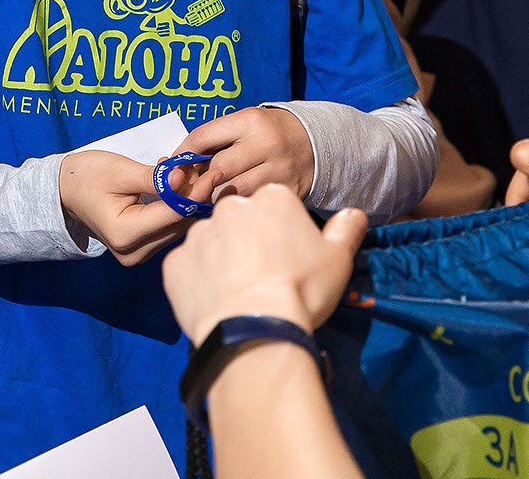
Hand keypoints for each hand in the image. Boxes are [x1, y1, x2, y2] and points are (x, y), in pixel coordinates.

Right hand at [59, 150, 213, 266]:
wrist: (65, 191)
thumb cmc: (88, 176)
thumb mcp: (121, 171)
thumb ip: (155, 178)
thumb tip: (185, 178)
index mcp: (125, 234)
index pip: (172, 214)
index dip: (196, 192)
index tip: (213, 172)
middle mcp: (133, 252)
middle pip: (177, 224)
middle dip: (193, 195)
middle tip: (202, 168)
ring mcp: (137, 254)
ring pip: (176, 227)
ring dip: (186, 200)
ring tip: (189, 173)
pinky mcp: (141, 249)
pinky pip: (167, 228)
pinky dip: (175, 207)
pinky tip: (175, 186)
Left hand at [162, 185, 364, 344]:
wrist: (255, 329)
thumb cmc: (300, 289)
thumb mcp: (338, 259)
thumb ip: (346, 229)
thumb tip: (354, 214)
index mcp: (271, 199)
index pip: (275, 207)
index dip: (282, 233)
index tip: (287, 258)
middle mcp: (229, 208)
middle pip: (240, 220)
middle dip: (248, 241)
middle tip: (262, 274)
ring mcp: (198, 234)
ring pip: (211, 242)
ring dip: (221, 260)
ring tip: (238, 292)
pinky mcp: (174, 263)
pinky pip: (188, 268)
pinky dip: (198, 281)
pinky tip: (215, 301)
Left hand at [178, 106, 315, 198]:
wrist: (315, 143)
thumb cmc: (268, 132)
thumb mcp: (243, 123)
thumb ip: (215, 139)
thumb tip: (178, 163)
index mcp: (250, 121)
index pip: (203, 137)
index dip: (182, 154)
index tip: (172, 165)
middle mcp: (266, 144)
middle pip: (217, 170)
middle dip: (197, 181)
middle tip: (187, 187)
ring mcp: (279, 171)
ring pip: (232, 193)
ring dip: (214, 198)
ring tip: (205, 199)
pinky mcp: (287, 192)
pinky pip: (250, 205)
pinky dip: (235, 208)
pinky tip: (229, 207)